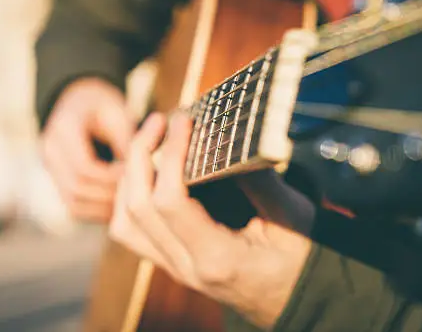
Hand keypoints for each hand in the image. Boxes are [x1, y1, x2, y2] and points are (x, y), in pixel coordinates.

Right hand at [42, 78, 135, 221]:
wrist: (80, 102)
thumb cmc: (105, 106)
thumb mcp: (120, 113)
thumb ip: (129, 141)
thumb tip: (148, 173)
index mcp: (64, 127)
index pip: (84, 167)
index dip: (113, 177)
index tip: (139, 176)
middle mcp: (50, 151)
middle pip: (78, 188)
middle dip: (111, 195)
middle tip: (141, 195)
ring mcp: (51, 169)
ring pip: (74, 203)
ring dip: (106, 207)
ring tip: (134, 204)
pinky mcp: (57, 183)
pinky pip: (75, 207)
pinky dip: (98, 210)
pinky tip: (122, 207)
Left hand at [109, 112, 314, 327]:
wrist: (290, 301)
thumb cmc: (297, 261)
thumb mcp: (292, 217)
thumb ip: (259, 179)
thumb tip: (229, 136)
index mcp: (217, 257)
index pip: (170, 201)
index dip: (170, 154)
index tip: (182, 121)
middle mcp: (186, 266)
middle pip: (137, 207)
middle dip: (140, 155)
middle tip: (159, 121)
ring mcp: (173, 268)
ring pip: (124, 221)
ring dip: (128, 176)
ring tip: (148, 143)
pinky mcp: (169, 262)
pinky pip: (131, 231)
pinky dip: (129, 197)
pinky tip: (147, 173)